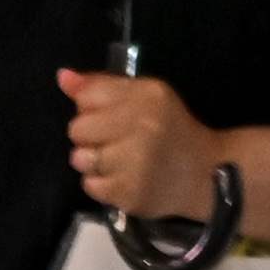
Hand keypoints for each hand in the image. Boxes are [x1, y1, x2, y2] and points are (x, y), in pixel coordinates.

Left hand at [55, 70, 221, 227]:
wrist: (206, 173)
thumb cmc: (171, 129)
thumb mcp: (147, 97)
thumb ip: (103, 86)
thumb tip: (62, 76)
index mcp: (148, 95)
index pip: (87, 96)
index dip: (92, 108)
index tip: (112, 116)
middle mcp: (142, 125)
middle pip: (77, 128)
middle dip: (89, 136)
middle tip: (114, 141)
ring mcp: (136, 162)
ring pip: (80, 159)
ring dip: (93, 162)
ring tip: (117, 162)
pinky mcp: (129, 192)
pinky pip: (89, 186)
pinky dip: (101, 184)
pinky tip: (121, 178)